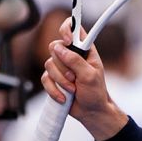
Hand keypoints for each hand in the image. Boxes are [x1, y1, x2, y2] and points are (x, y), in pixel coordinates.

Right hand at [42, 18, 126, 138]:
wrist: (91, 111)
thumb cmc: (96, 92)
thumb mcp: (90, 75)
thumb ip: (76, 61)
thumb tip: (60, 48)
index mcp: (85, 50)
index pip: (74, 29)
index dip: (67, 29)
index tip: (68, 42)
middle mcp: (72, 55)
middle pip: (54, 47)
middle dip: (63, 66)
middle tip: (75, 77)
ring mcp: (61, 67)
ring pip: (48, 64)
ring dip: (61, 80)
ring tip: (73, 89)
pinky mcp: (53, 78)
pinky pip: (45, 79)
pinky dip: (54, 89)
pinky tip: (64, 97)